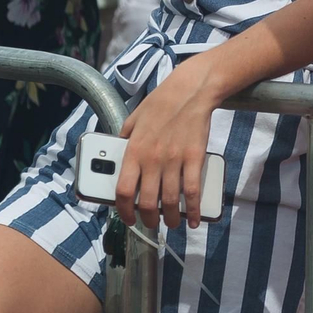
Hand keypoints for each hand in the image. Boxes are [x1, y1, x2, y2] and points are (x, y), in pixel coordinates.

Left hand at [115, 56, 221, 229]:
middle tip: (152, 223)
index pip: (123, 191)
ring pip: (171, 201)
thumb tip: (117, 155)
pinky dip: (195, 209)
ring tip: (171, 222)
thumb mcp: (133, 119)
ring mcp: (175, 160)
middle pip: (148, 202)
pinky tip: (194, 218)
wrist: (190, 90)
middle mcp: (153, 159)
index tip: (129, 218)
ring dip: (171, 218)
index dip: (125, 211)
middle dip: (149, 219)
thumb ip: (124, 140)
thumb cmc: (161, 102)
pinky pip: (194, 191)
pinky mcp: (195, 158)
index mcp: (134, 151)